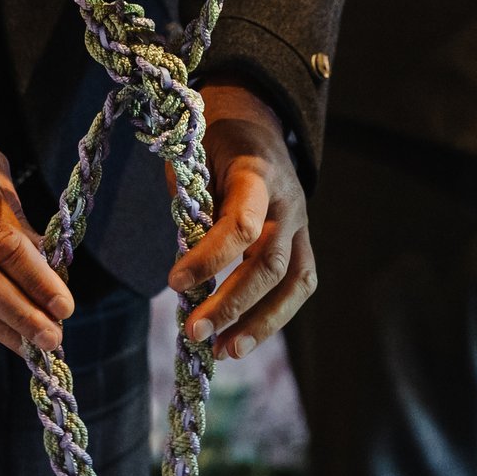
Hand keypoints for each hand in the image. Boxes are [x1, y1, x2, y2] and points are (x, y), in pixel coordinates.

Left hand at [167, 83, 316, 359]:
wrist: (253, 123)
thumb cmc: (212, 145)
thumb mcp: (193, 161)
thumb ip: (191, 209)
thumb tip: (184, 274)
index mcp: (258, 174)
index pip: (242, 224)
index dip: (209, 259)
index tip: (173, 282)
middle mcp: (289, 202)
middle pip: (270, 263)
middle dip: (232, 303)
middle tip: (193, 332)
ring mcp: (302, 224)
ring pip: (295, 281)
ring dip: (260, 323)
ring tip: (223, 352)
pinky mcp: (303, 242)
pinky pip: (298, 285)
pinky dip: (272, 316)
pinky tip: (239, 339)